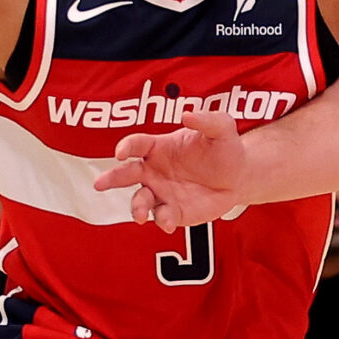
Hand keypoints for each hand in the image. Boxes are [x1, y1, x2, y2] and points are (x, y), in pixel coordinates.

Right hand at [97, 111, 247, 231]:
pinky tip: (167, 223)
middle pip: (126, 174)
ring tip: (141, 216)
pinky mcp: (174, 212)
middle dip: (111, 179)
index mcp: (159, 148)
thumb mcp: (222, 128)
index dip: (126, 147)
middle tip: (100, 184)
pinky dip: (162, 221)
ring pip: (140, 201)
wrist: (239, 177)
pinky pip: (163, 217)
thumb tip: (188, 115)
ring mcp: (162, 193)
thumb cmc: (224, 148)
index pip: (136, 145)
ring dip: (137, 207)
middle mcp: (154, 171)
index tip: (120, 152)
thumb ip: (207, 120)